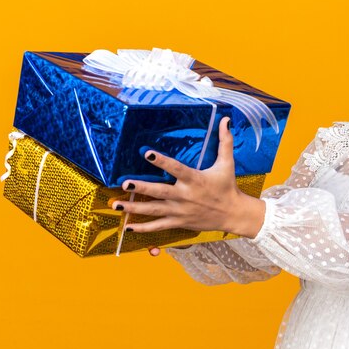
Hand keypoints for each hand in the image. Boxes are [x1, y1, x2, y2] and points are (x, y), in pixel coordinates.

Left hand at [111, 117, 265, 238]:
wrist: (233, 214)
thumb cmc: (228, 186)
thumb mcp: (227, 163)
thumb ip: (225, 141)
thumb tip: (225, 119)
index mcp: (195, 179)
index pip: (176, 168)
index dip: (162, 161)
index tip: (147, 153)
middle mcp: (185, 196)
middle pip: (159, 191)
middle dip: (141, 188)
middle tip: (124, 184)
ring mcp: (180, 211)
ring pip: (154, 210)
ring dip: (134, 208)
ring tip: (116, 205)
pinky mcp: (179, 222)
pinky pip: (158, 226)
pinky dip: (143, 228)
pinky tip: (127, 227)